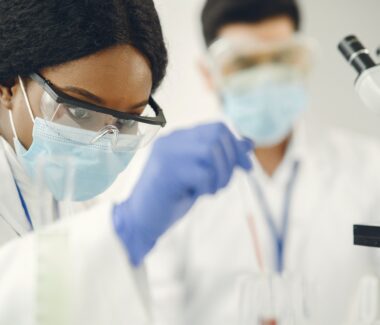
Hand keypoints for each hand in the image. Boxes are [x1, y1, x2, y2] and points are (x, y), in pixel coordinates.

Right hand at [113, 123, 252, 265]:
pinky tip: (198, 194)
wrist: (139, 219)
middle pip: (217, 135)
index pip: (216, 127)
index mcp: (179, 138)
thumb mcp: (200, 174)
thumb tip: (247, 144)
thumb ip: (219, 158)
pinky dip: (208, 186)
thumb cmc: (170, 197)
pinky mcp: (167, 172)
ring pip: (211, 150)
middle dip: (231, 161)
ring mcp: (167, 154)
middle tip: (223, 183)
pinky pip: (202, 172)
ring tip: (210, 190)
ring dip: (220, 174)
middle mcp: (172, 140)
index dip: (236, 146)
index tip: (246, 168)